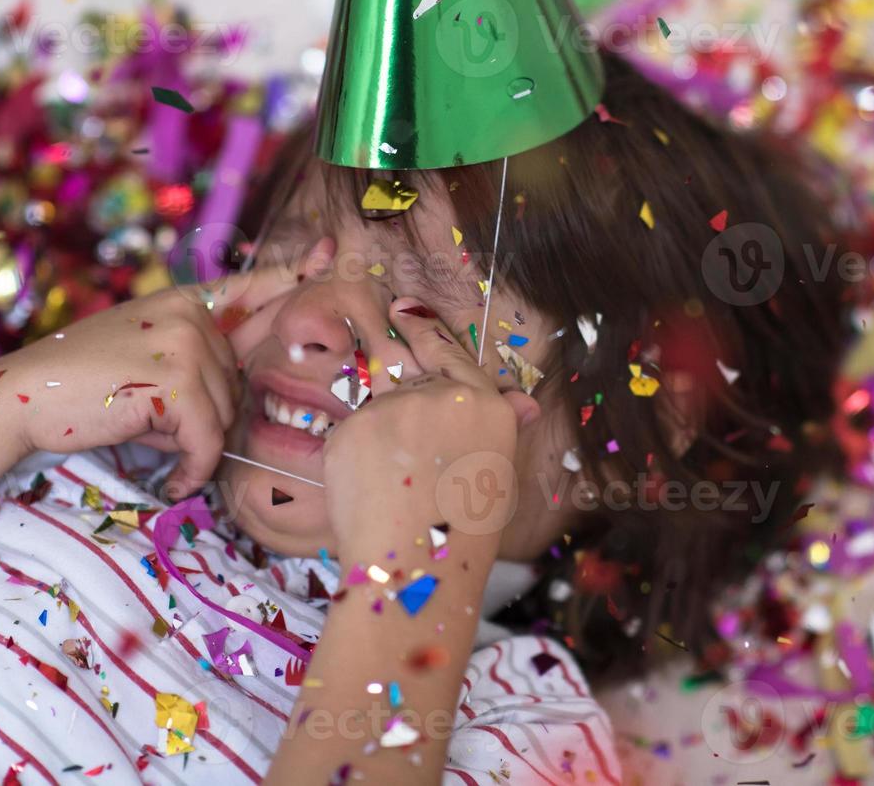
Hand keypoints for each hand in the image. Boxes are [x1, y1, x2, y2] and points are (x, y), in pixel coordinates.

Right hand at [0, 263, 299, 495]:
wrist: (21, 399)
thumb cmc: (79, 385)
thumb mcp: (142, 353)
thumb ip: (192, 356)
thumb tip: (238, 391)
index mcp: (185, 303)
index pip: (252, 286)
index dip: (294, 274)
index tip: (332, 251)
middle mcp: (192, 317)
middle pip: (237, 384)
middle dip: (204, 416)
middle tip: (148, 420)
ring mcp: (186, 345)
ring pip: (225, 416)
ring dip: (191, 443)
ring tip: (143, 436)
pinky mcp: (176, 382)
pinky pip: (208, 441)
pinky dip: (192, 469)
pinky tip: (173, 480)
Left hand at [319, 297, 539, 557]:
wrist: (419, 565)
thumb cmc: (467, 532)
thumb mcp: (497, 473)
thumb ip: (499, 427)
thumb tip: (523, 402)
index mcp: (486, 405)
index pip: (450, 352)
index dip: (424, 328)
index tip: (404, 308)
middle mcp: (442, 394)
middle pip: (409, 380)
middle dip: (398, 398)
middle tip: (395, 425)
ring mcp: (395, 406)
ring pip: (378, 410)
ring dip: (380, 440)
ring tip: (394, 488)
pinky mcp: (354, 426)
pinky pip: (351, 435)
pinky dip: (355, 460)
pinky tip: (370, 491)